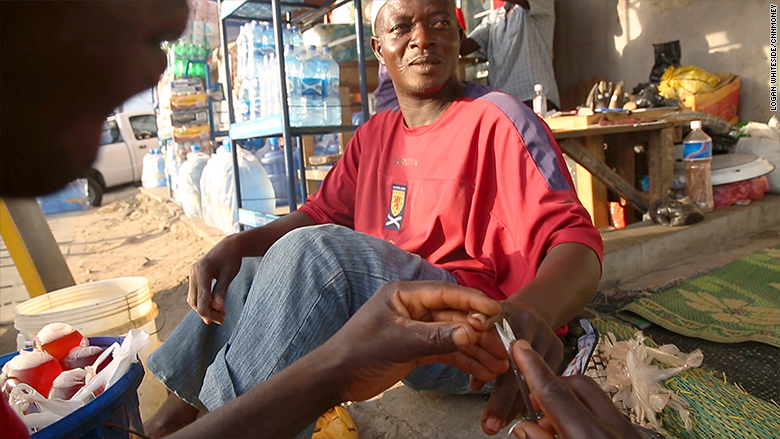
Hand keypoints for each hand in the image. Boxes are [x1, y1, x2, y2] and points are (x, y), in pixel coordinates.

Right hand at [187, 235, 243, 323]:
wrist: (228, 246)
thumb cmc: (231, 259)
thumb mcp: (229, 274)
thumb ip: (222, 290)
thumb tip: (218, 307)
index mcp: (203, 269)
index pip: (201, 296)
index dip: (206, 311)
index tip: (214, 321)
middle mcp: (194, 271)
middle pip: (195, 300)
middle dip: (207, 312)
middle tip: (222, 320)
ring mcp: (192, 274)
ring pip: (194, 298)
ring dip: (205, 308)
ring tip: (221, 315)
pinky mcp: (194, 276)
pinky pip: (196, 293)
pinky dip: (204, 302)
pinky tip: (216, 307)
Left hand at [326, 281, 503, 402]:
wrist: (336, 378)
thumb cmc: (358, 352)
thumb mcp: (398, 343)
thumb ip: (435, 337)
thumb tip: (470, 332)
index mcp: (404, 295)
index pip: (446, 293)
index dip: (473, 302)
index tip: (496, 311)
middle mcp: (413, 308)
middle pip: (455, 315)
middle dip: (480, 331)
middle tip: (503, 345)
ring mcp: (417, 328)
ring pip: (454, 335)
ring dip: (477, 349)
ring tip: (500, 364)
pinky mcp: (418, 347)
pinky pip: (447, 350)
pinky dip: (465, 360)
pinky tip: (483, 371)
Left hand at [468, 302, 563, 434]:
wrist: (530, 311)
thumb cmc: (497, 325)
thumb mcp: (481, 329)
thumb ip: (475, 352)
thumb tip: (475, 385)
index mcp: (502, 314)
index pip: (491, 338)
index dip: (487, 364)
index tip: (477, 386)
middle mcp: (526, 322)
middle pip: (515, 366)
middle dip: (502, 399)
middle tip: (490, 424)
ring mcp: (545, 335)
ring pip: (532, 377)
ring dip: (516, 404)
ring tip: (501, 423)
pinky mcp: (558, 348)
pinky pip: (546, 379)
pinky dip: (532, 397)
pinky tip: (519, 412)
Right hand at [509, 339, 640, 438]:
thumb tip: (524, 427)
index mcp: (590, 438)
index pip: (556, 393)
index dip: (534, 369)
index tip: (519, 347)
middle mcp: (616, 430)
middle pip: (578, 384)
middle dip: (552, 386)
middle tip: (533, 406)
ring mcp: (630, 432)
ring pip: (594, 395)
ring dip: (568, 402)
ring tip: (550, 425)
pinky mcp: (635, 435)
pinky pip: (606, 411)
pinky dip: (584, 414)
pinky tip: (570, 431)